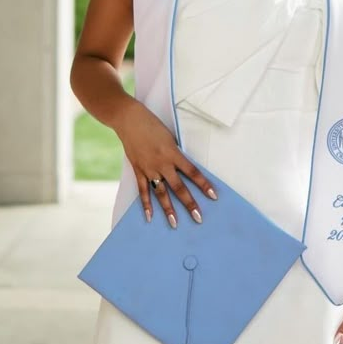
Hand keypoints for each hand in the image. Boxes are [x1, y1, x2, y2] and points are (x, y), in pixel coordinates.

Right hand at [112, 98, 217, 227]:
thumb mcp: (170, 136)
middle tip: (198, 218)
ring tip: (175, 223)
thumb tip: (183, 167)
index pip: (192, 172)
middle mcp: (162, 163)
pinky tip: (150, 217)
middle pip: (179, 187)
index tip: (213, 196)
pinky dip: (146, 204)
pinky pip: (143, 190)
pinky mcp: (138, 170)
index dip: (204, 184)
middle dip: (189, 203)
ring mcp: (149, 168)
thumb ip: (175, 153)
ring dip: (168, 209)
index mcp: (173, 153)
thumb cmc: (152, 124)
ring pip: (161, 193)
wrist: (129, 120)